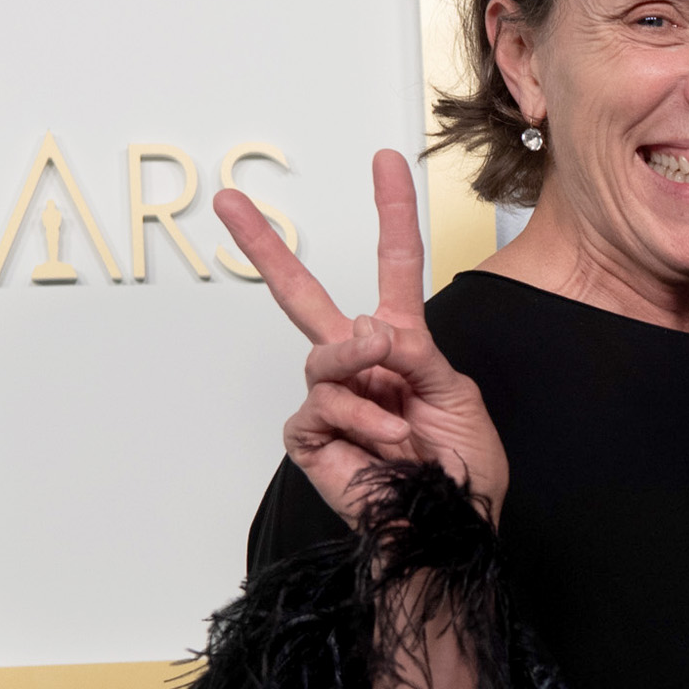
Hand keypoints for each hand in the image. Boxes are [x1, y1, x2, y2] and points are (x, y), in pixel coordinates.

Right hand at [224, 149, 508, 521]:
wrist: (445, 526)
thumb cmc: (462, 468)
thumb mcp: (455, 393)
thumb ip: (415, 352)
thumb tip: (368, 327)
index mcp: (402, 346)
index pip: (393, 268)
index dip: (391, 214)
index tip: (386, 161)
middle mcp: (359, 366)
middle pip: (303, 296)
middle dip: (265, 247)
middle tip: (227, 201)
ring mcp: (331, 399)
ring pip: (323, 355)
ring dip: (361, 368)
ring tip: (400, 411)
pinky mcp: (310, 436)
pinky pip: (321, 406)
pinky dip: (362, 421)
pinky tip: (389, 443)